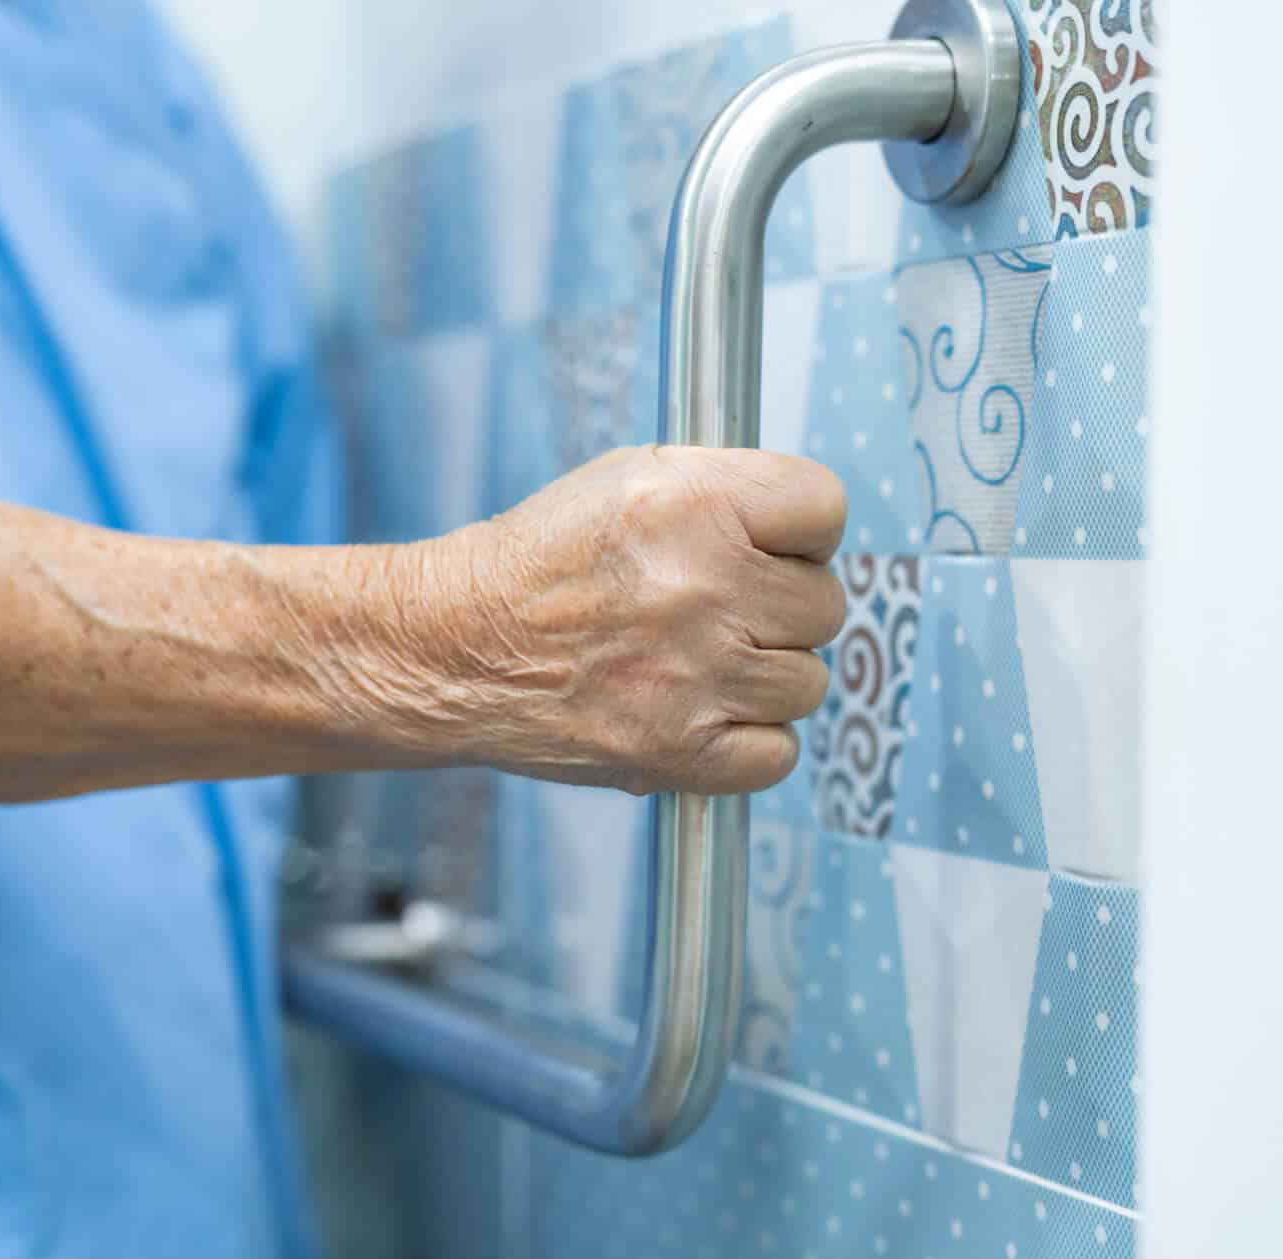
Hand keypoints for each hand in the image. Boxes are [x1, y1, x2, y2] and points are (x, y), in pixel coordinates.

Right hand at [424, 443, 847, 794]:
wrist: (457, 648)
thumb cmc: (542, 563)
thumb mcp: (630, 481)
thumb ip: (724, 493)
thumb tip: (802, 528)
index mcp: (693, 504)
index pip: (825, 508)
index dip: (801, 532)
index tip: (772, 548)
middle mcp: (704, 586)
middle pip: (825, 604)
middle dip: (779, 609)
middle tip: (718, 612)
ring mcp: (697, 675)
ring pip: (807, 682)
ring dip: (763, 678)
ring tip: (700, 664)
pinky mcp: (681, 751)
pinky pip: (779, 753)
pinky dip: (749, 743)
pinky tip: (701, 714)